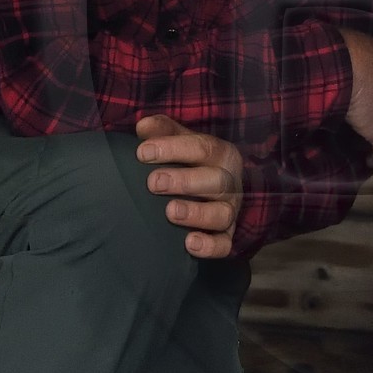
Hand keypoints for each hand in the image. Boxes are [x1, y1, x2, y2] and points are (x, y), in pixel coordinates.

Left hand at [135, 115, 243, 257]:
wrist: (208, 190)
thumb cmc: (189, 162)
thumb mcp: (179, 141)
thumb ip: (162, 130)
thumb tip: (143, 126)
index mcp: (221, 154)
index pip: (202, 147)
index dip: (173, 149)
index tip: (142, 153)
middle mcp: (230, 182)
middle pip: (216, 180)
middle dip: (184, 181)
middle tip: (153, 183)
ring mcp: (230, 211)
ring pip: (222, 214)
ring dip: (196, 213)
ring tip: (170, 212)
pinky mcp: (226, 236)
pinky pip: (224, 245)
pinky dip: (210, 246)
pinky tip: (189, 244)